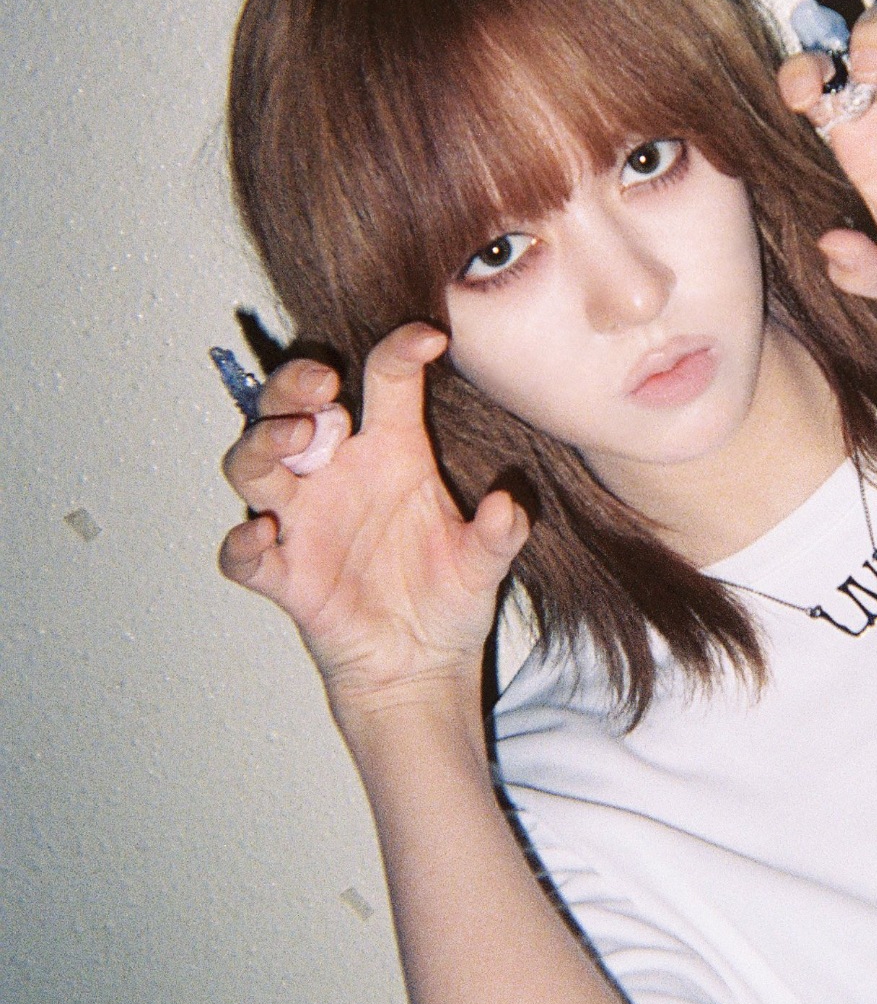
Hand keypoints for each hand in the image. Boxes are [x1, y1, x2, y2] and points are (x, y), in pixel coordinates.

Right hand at [218, 325, 528, 715]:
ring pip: (251, 463)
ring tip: (298, 440)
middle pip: (290, 405)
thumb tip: (506, 507)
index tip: (428, 338)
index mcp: (391, 452)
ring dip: (264, 442)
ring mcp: (304, 522)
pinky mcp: (284, 575)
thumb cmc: (447, 596)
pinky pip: (241, 555)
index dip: (400, 351)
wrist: (424, 665)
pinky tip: (264, 534)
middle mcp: (338, 475)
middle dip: (293, 384)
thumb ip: (498, 533)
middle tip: (323, 386)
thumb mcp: (485, 562)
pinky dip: (242, 542)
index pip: (384, 380)